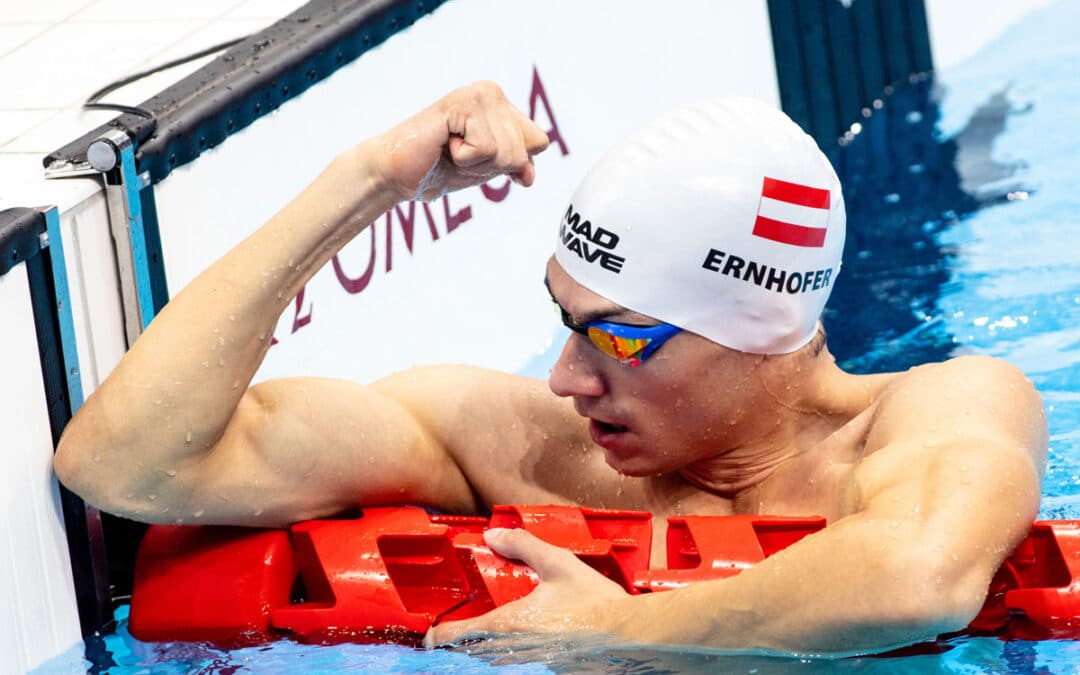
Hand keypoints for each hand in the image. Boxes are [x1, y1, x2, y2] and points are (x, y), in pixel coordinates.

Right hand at [372, 82, 550, 201]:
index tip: (476, 158)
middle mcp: (493, 92)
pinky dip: (464, 159)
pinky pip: (487, 148)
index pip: (539, 143)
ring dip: (476, 163)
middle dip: (492, 166)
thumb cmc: (438, 169)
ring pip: (508, 152)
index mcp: (502, 105)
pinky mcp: (463, 102)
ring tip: (450, 150)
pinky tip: (444, 144)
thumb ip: (515, 166)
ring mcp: (479, 94)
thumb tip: (529, 176)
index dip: (513, 164)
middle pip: (525, 150)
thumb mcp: (487, 170)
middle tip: (458, 155)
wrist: (396, 174)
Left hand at [423, 527, 629, 646]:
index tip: (432, 633)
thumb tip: (493, 533)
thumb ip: (522, 545)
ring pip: (493, 662)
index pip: (456, 636)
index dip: (439, 635)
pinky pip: (518, 665)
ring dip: (488, 651)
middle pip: (471, 654)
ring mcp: (529, 666)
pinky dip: (514, 656)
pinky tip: (531, 641)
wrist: (631, 636)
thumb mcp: (557, 563)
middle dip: (464, 643)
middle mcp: (512, 651)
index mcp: (508, 624)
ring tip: (494, 635)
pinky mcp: (548, 672)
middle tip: (461, 631)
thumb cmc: (594, 603)